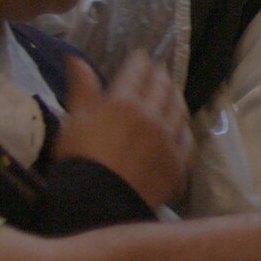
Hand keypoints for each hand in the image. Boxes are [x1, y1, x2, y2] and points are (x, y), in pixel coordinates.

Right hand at [55, 54, 189, 207]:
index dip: (139, 62)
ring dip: (175, 98)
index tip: (140, 57)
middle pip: (163, 87)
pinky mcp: (178, 163)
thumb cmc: (78, 159)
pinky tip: (180, 127)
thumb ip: (81, 88)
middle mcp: (152, 115)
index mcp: (124, 101)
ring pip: (179, 110)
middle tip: (158, 72)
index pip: (137, 72)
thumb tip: (76, 57)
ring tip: (172, 93)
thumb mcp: (74, 120)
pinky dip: (183, 129)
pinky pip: (187, 139)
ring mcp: (168, 139)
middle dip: (160, 76)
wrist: (95, 203)